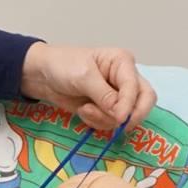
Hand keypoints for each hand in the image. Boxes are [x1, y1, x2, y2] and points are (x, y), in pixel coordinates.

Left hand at [20, 42, 156, 133]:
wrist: (42, 75)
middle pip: (145, 102)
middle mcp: (125, 79)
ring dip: (105, 119)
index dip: (130, 105)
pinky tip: (84, 111)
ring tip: (85, 110)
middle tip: (117, 125)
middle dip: (131, 116)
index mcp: (122, 63)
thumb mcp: (83, 77)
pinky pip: (111, 122)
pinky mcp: (106, 109)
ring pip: (127, 116)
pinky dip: (98, 122)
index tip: (119, 118)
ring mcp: (117, 95)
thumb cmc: (63, 65)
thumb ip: (104, 95)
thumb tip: (121, 114)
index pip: (137, 88)